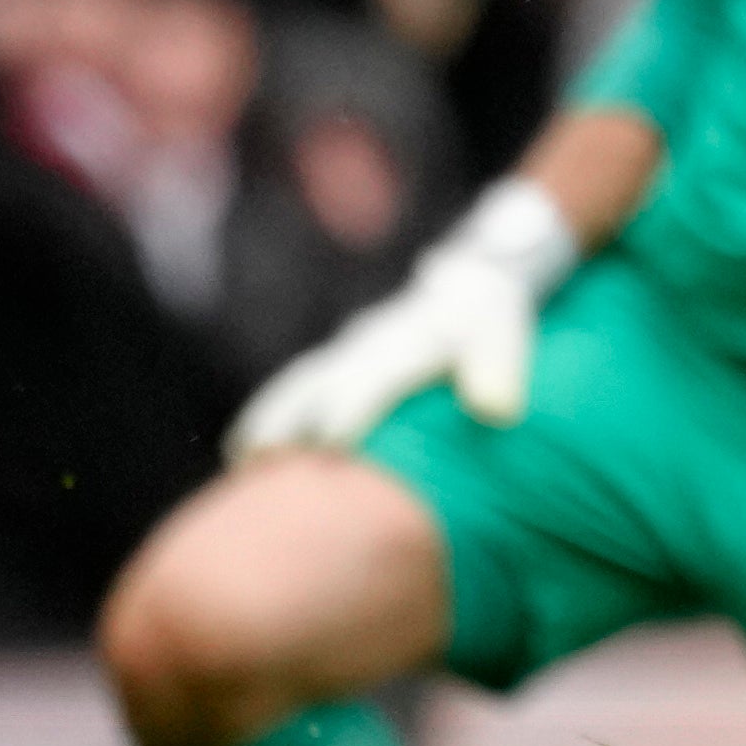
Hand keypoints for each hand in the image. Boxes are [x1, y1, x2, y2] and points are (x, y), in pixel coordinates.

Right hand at [231, 178, 580, 457]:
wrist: (469, 281)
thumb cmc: (487, 319)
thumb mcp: (503, 336)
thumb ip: (498, 370)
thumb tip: (498, 412)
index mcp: (407, 342)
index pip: (373, 379)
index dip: (352, 409)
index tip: (332, 444)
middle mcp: (365, 347)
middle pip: (315, 383)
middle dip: (288, 421)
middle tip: (262, 463)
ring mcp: (345, 354)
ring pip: (294, 386)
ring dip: (266, 422)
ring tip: (241, 464)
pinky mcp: (336, 363)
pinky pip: (293, 388)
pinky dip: (267, 417)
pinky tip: (245, 456)